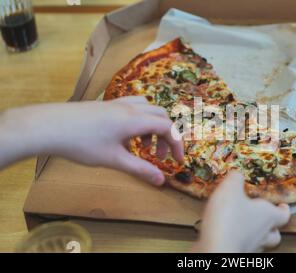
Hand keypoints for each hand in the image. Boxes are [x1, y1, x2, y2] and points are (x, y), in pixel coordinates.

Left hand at [0, 96, 182, 184]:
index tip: (177, 162)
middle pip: (160, 115)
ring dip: (152, 126)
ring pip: (146, 108)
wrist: (48, 126)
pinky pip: (131, 108)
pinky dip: (138, 121)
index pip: (167, 127)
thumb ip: (140, 169)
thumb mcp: (113, 160)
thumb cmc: (82, 143)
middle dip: (166, 135)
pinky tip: (124, 137)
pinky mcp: (104, 105)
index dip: (177, 144)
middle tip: (158, 156)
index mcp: (135, 119)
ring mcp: (116, 103)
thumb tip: (161, 181)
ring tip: (141, 146)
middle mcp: (129, 107)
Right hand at [192, 171, 290, 251]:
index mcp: (267, 216)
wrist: (216, 249)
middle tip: (266, 218)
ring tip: (246, 226)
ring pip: (260, 243)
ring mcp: (251, 247)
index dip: (283, 209)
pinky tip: (229, 234)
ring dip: (256, 235)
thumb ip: (235, 179)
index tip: (283, 205)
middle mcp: (263, 233)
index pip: (283, 215)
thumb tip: (237, 174)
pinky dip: (238, 240)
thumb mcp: (230, 189)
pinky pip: (242, 247)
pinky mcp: (237, 253)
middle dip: (272, 227)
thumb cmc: (229, 219)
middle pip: (275, 234)